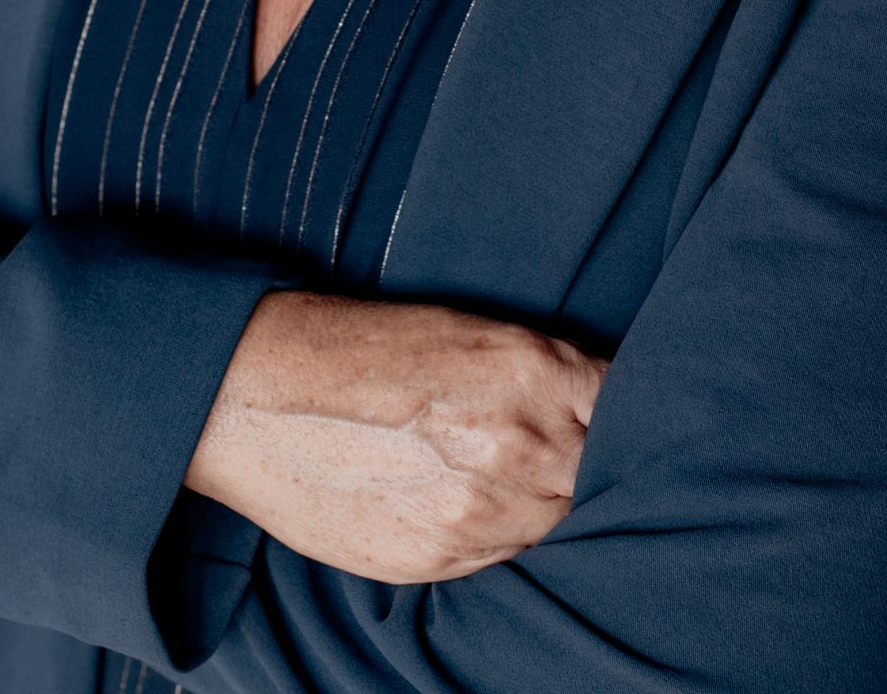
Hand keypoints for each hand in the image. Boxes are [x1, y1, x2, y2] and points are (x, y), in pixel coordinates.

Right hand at [185, 288, 607, 583]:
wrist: (259, 392)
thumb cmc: (363, 346)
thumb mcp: (468, 328)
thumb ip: (543, 373)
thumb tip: (600, 405)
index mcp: (531, 372)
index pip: (627, 405)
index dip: (627, 409)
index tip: (622, 412)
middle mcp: (516, 447)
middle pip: (597, 475)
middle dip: (586, 460)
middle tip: (556, 444)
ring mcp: (477, 512)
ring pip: (553, 524)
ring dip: (543, 502)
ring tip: (502, 470)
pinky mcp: (436, 559)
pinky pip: (502, 555)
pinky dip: (497, 531)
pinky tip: (466, 497)